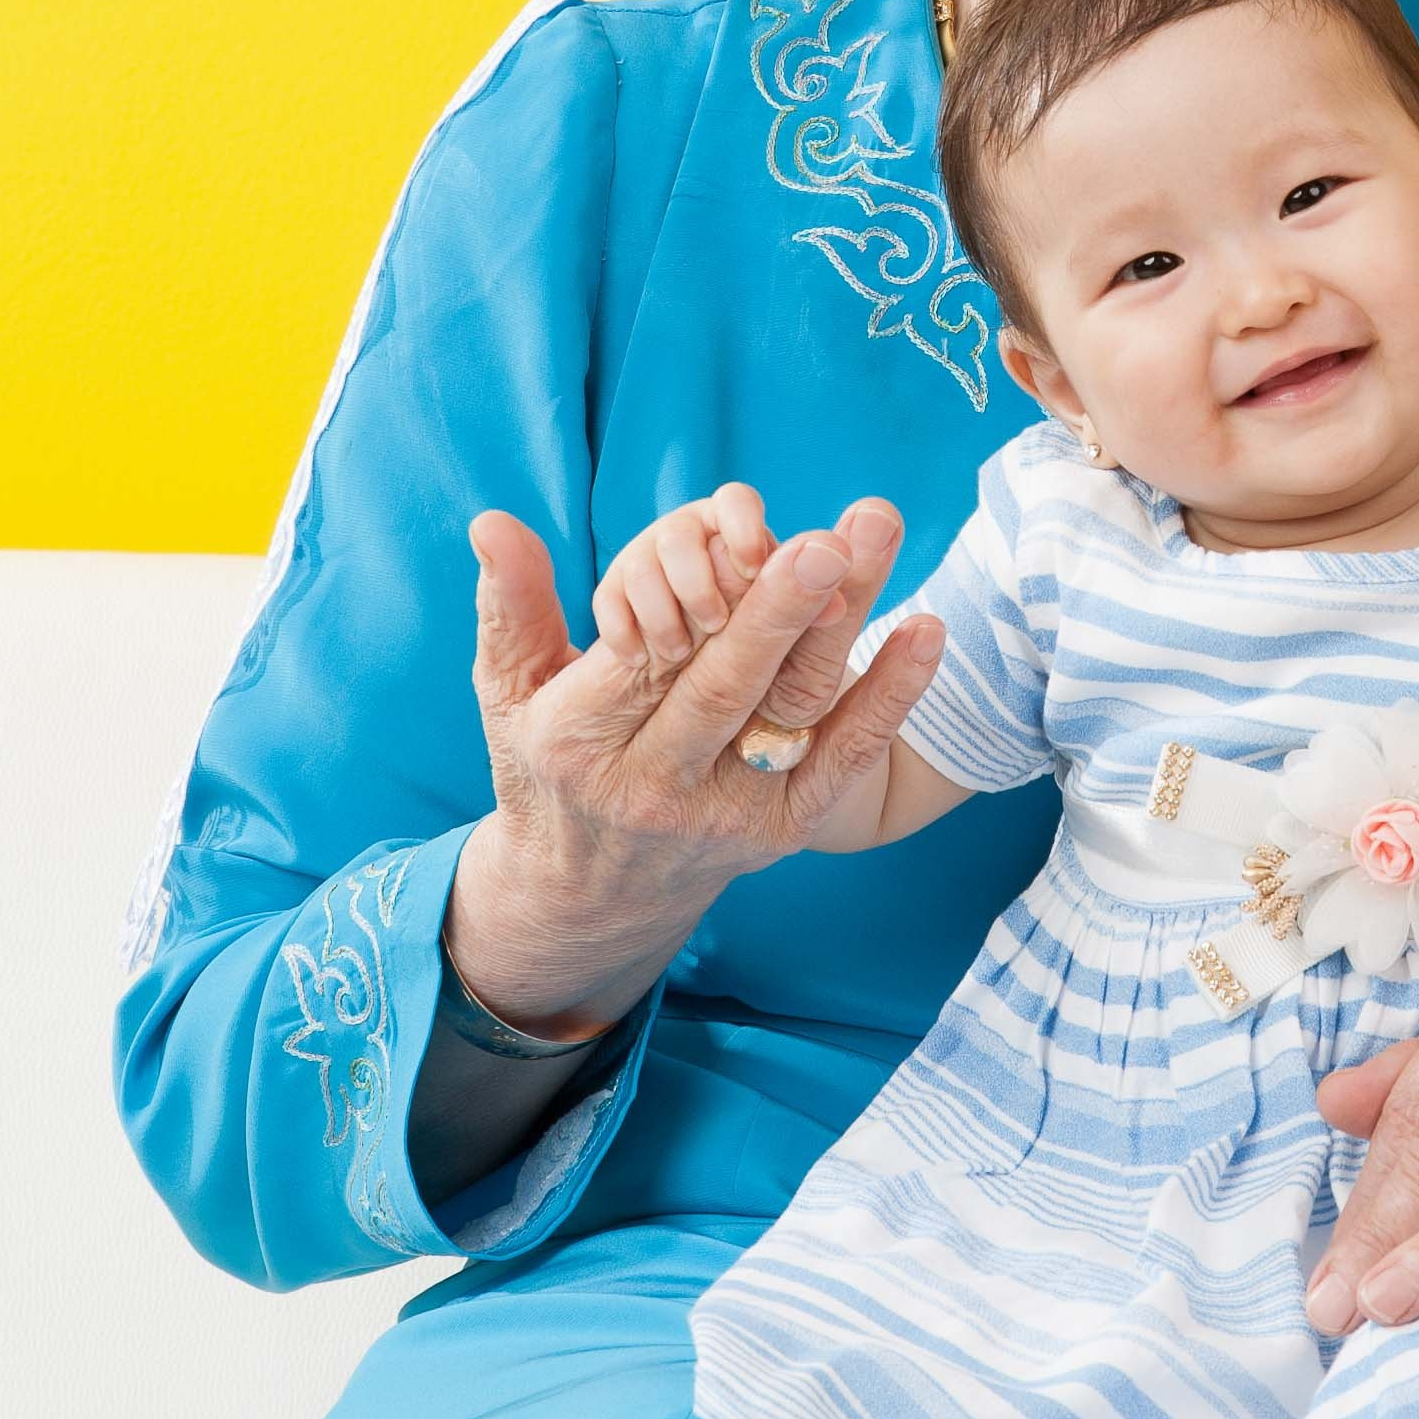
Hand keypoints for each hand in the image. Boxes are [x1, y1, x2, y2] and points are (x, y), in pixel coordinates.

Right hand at [447, 485, 941, 1036]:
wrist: (589, 895)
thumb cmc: (548, 767)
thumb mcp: (508, 693)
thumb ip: (510, 607)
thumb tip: (493, 522)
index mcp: (581, 741)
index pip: (643, 664)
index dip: (694, 603)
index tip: (741, 536)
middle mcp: (655, 783)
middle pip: (724, 688)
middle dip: (776, 614)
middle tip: (823, 543)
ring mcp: (726, 811)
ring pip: (792, 711)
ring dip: (843, 630)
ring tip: (871, 548)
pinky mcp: (782, 829)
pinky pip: (844, 759)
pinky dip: (890, 699)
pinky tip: (925, 633)